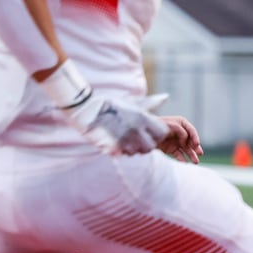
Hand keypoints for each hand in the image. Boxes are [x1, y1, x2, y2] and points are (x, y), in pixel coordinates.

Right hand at [39, 60, 167, 155]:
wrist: (85, 109)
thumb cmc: (110, 104)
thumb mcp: (132, 103)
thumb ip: (151, 104)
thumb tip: (166, 97)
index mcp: (142, 118)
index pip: (162, 134)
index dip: (158, 134)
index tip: (150, 132)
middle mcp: (136, 130)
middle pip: (151, 146)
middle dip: (146, 144)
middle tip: (137, 138)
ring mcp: (124, 140)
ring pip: (137, 152)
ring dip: (134, 149)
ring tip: (125, 139)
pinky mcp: (113, 148)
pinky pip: (124, 155)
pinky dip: (122, 151)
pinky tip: (116, 142)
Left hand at [157, 115, 202, 162]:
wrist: (141, 133)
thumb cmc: (155, 126)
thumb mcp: (167, 124)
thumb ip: (178, 128)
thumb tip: (186, 136)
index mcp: (180, 123)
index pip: (191, 130)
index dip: (195, 137)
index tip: (196, 144)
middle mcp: (180, 133)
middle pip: (191, 141)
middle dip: (196, 148)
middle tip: (200, 153)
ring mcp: (176, 141)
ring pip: (187, 149)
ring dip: (192, 155)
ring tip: (196, 162)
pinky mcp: (171, 149)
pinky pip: (179, 155)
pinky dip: (183, 159)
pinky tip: (186, 163)